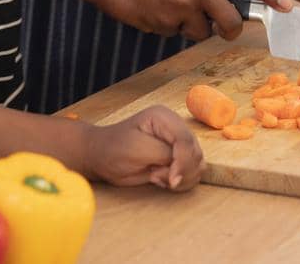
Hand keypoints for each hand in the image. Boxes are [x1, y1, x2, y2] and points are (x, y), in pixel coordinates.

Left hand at [85, 105, 203, 190]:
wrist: (102, 157)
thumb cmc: (114, 149)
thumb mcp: (138, 150)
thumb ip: (164, 156)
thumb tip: (181, 171)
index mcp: (164, 118)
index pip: (186, 140)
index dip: (183, 162)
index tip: (172, 180)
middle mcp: (175, 128)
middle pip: (195, 153)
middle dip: (180, 171)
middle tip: (155, 175)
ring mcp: (177, 143)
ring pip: (198, 164)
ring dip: (180, 177)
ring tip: (156, 176)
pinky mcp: (178, 158)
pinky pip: (192, 173)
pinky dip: (180, 181)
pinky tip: (160, 178)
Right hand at [91, 0, 290, 40]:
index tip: (288, 6)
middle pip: (230, 19)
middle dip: (229, 30)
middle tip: (223, 30)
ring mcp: (181, 4)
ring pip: (201, 30)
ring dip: (190, 26)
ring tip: (167, 5)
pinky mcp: (165, 22)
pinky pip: (176, 34)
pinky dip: (168, 27)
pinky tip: (152, 9)